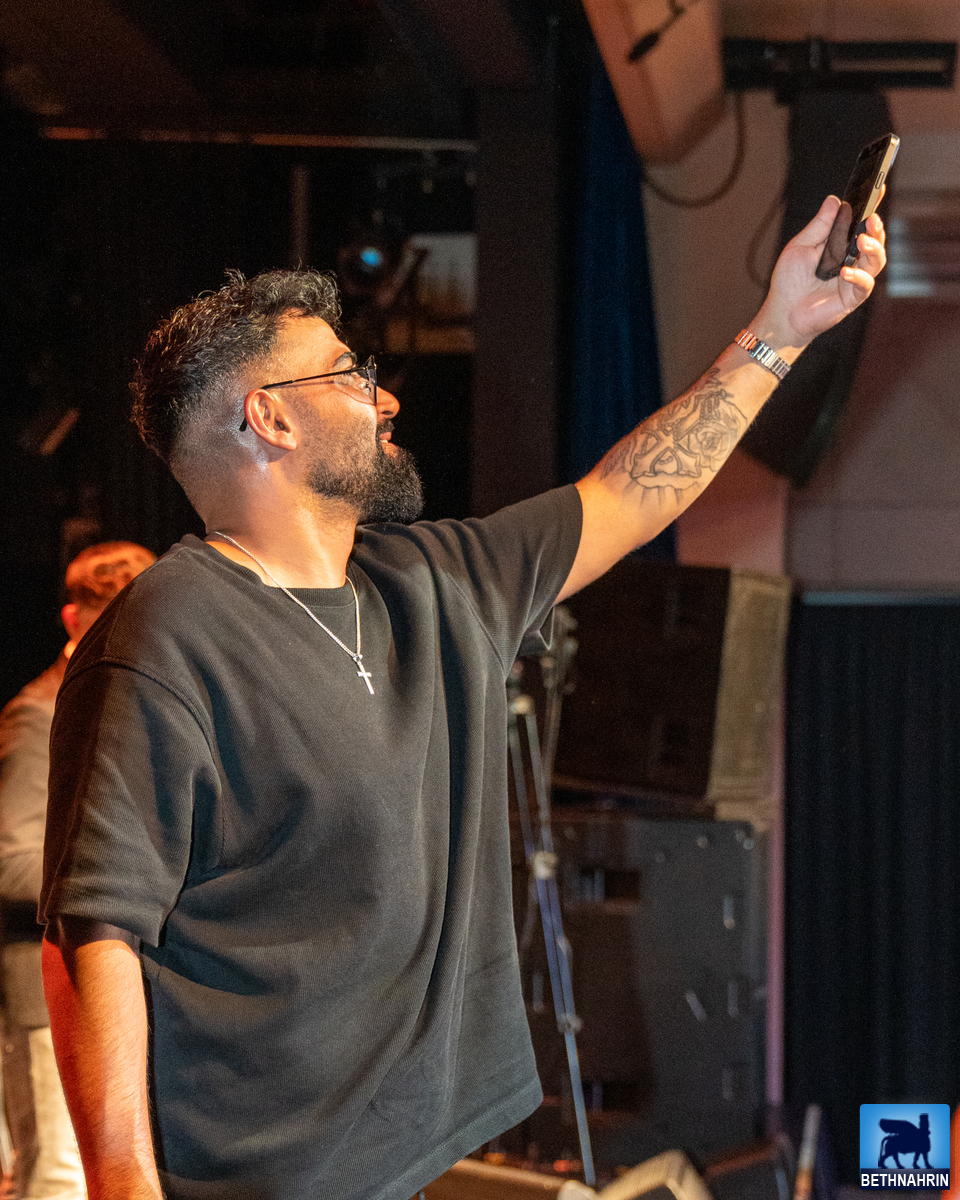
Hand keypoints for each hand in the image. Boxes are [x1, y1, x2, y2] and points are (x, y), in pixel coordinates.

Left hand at [756, 194, 886, 347]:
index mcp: (841, 245)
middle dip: (877, 228)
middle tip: (872, 218)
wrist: (782, 312)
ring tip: (862, 240)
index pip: (861, 224)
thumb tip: (834, 200)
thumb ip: (819, 226)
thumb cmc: (789, 282)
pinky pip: (864, 285)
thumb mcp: (800, 247)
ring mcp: (855, 278)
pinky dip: (858, 276)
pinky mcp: (853, 297)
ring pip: (877, 260)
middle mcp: (852, 259)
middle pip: (875, 240)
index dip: (872, 206)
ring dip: (874, 247)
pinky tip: (845, 272)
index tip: (880, 187)